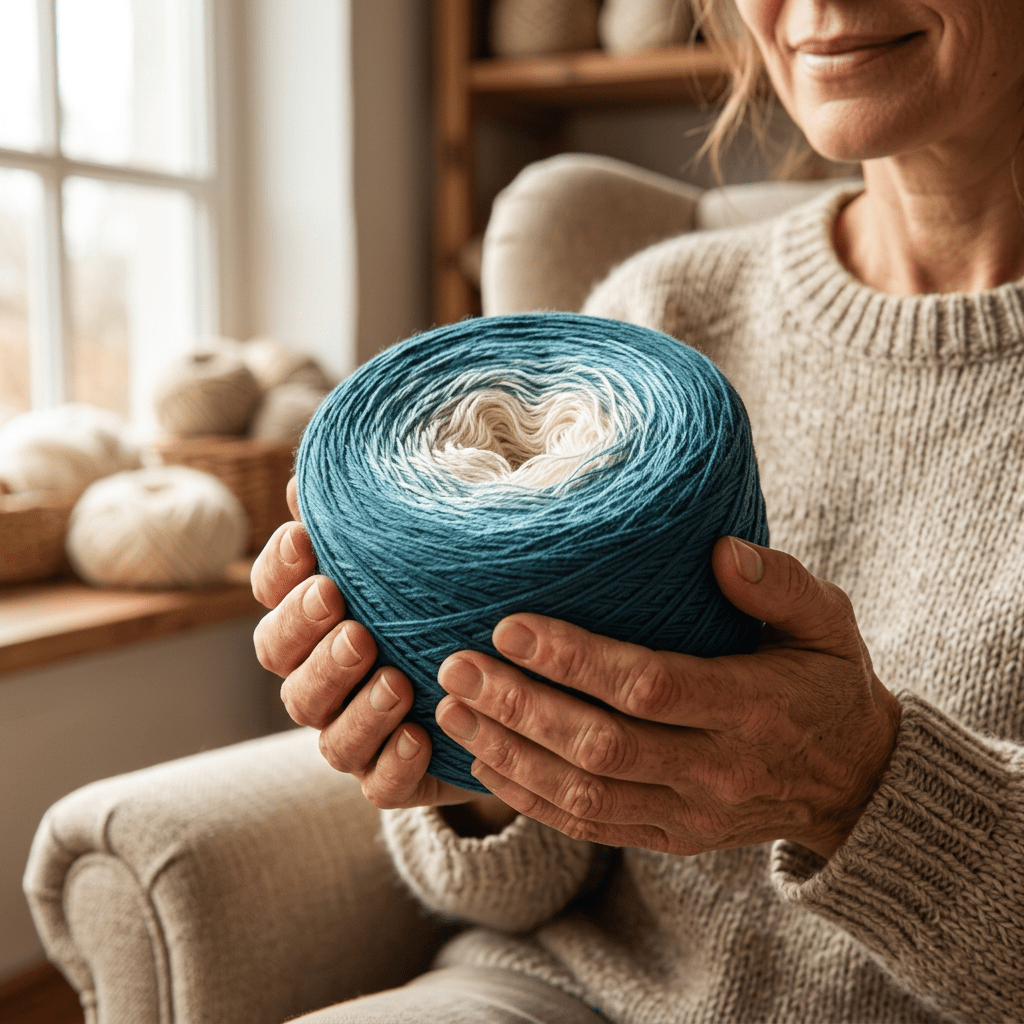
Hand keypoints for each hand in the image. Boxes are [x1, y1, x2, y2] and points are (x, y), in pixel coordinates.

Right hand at [251, 478, 511, 826]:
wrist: (496, 694)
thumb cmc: (443, 608)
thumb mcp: (422, 560)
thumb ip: (372, 523)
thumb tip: (320, 474)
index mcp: (317, 618)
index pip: (271, 591)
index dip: (279, 569)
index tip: (307, 540)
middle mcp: (321, 675)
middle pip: (281, 660)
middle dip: (304, 629)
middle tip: (339, 602)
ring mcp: (352, 730)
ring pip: (324, 727)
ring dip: (352, 701)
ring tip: (394, 676)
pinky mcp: (390, 776)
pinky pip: (376, 782)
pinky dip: (393, 762)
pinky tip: (421, 737)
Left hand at [435, 537, 900, 858]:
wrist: (855, 782)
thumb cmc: (828, 683)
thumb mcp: (827, 622)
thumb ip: (779, 584)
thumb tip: (720, 551)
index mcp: (751, 709)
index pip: (648, 687)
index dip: (574, 661)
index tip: (509, 627)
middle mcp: (716, 771)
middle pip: (600, 746)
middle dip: (520, 707)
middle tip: (457, 669)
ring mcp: (690, 813)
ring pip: (583, 794)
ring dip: (510, 754)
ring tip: (452, 712)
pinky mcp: (671, 837)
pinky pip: (589, 828)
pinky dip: (530, 800)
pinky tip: (485, 763)